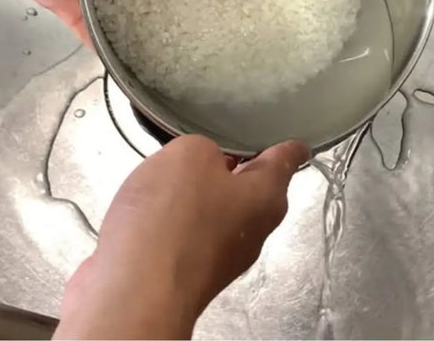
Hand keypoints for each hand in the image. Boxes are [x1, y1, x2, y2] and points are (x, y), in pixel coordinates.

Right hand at [54, 135, 309, 339]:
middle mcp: (255, 227)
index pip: (288, 159)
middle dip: (239, 166)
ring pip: (223, 210)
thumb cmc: (174, 214)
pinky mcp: (195, 272)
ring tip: (177, 173)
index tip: (297, 143)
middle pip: (254, 187)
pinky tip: (155, 209)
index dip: (289, 145)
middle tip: (221, 144)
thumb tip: (202, 166)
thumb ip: (204, 149)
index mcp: (266, 193)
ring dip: (204, 192)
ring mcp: (226, 255)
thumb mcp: (189, 154)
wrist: (137, 291)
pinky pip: (195, 232)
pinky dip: (181, 217)